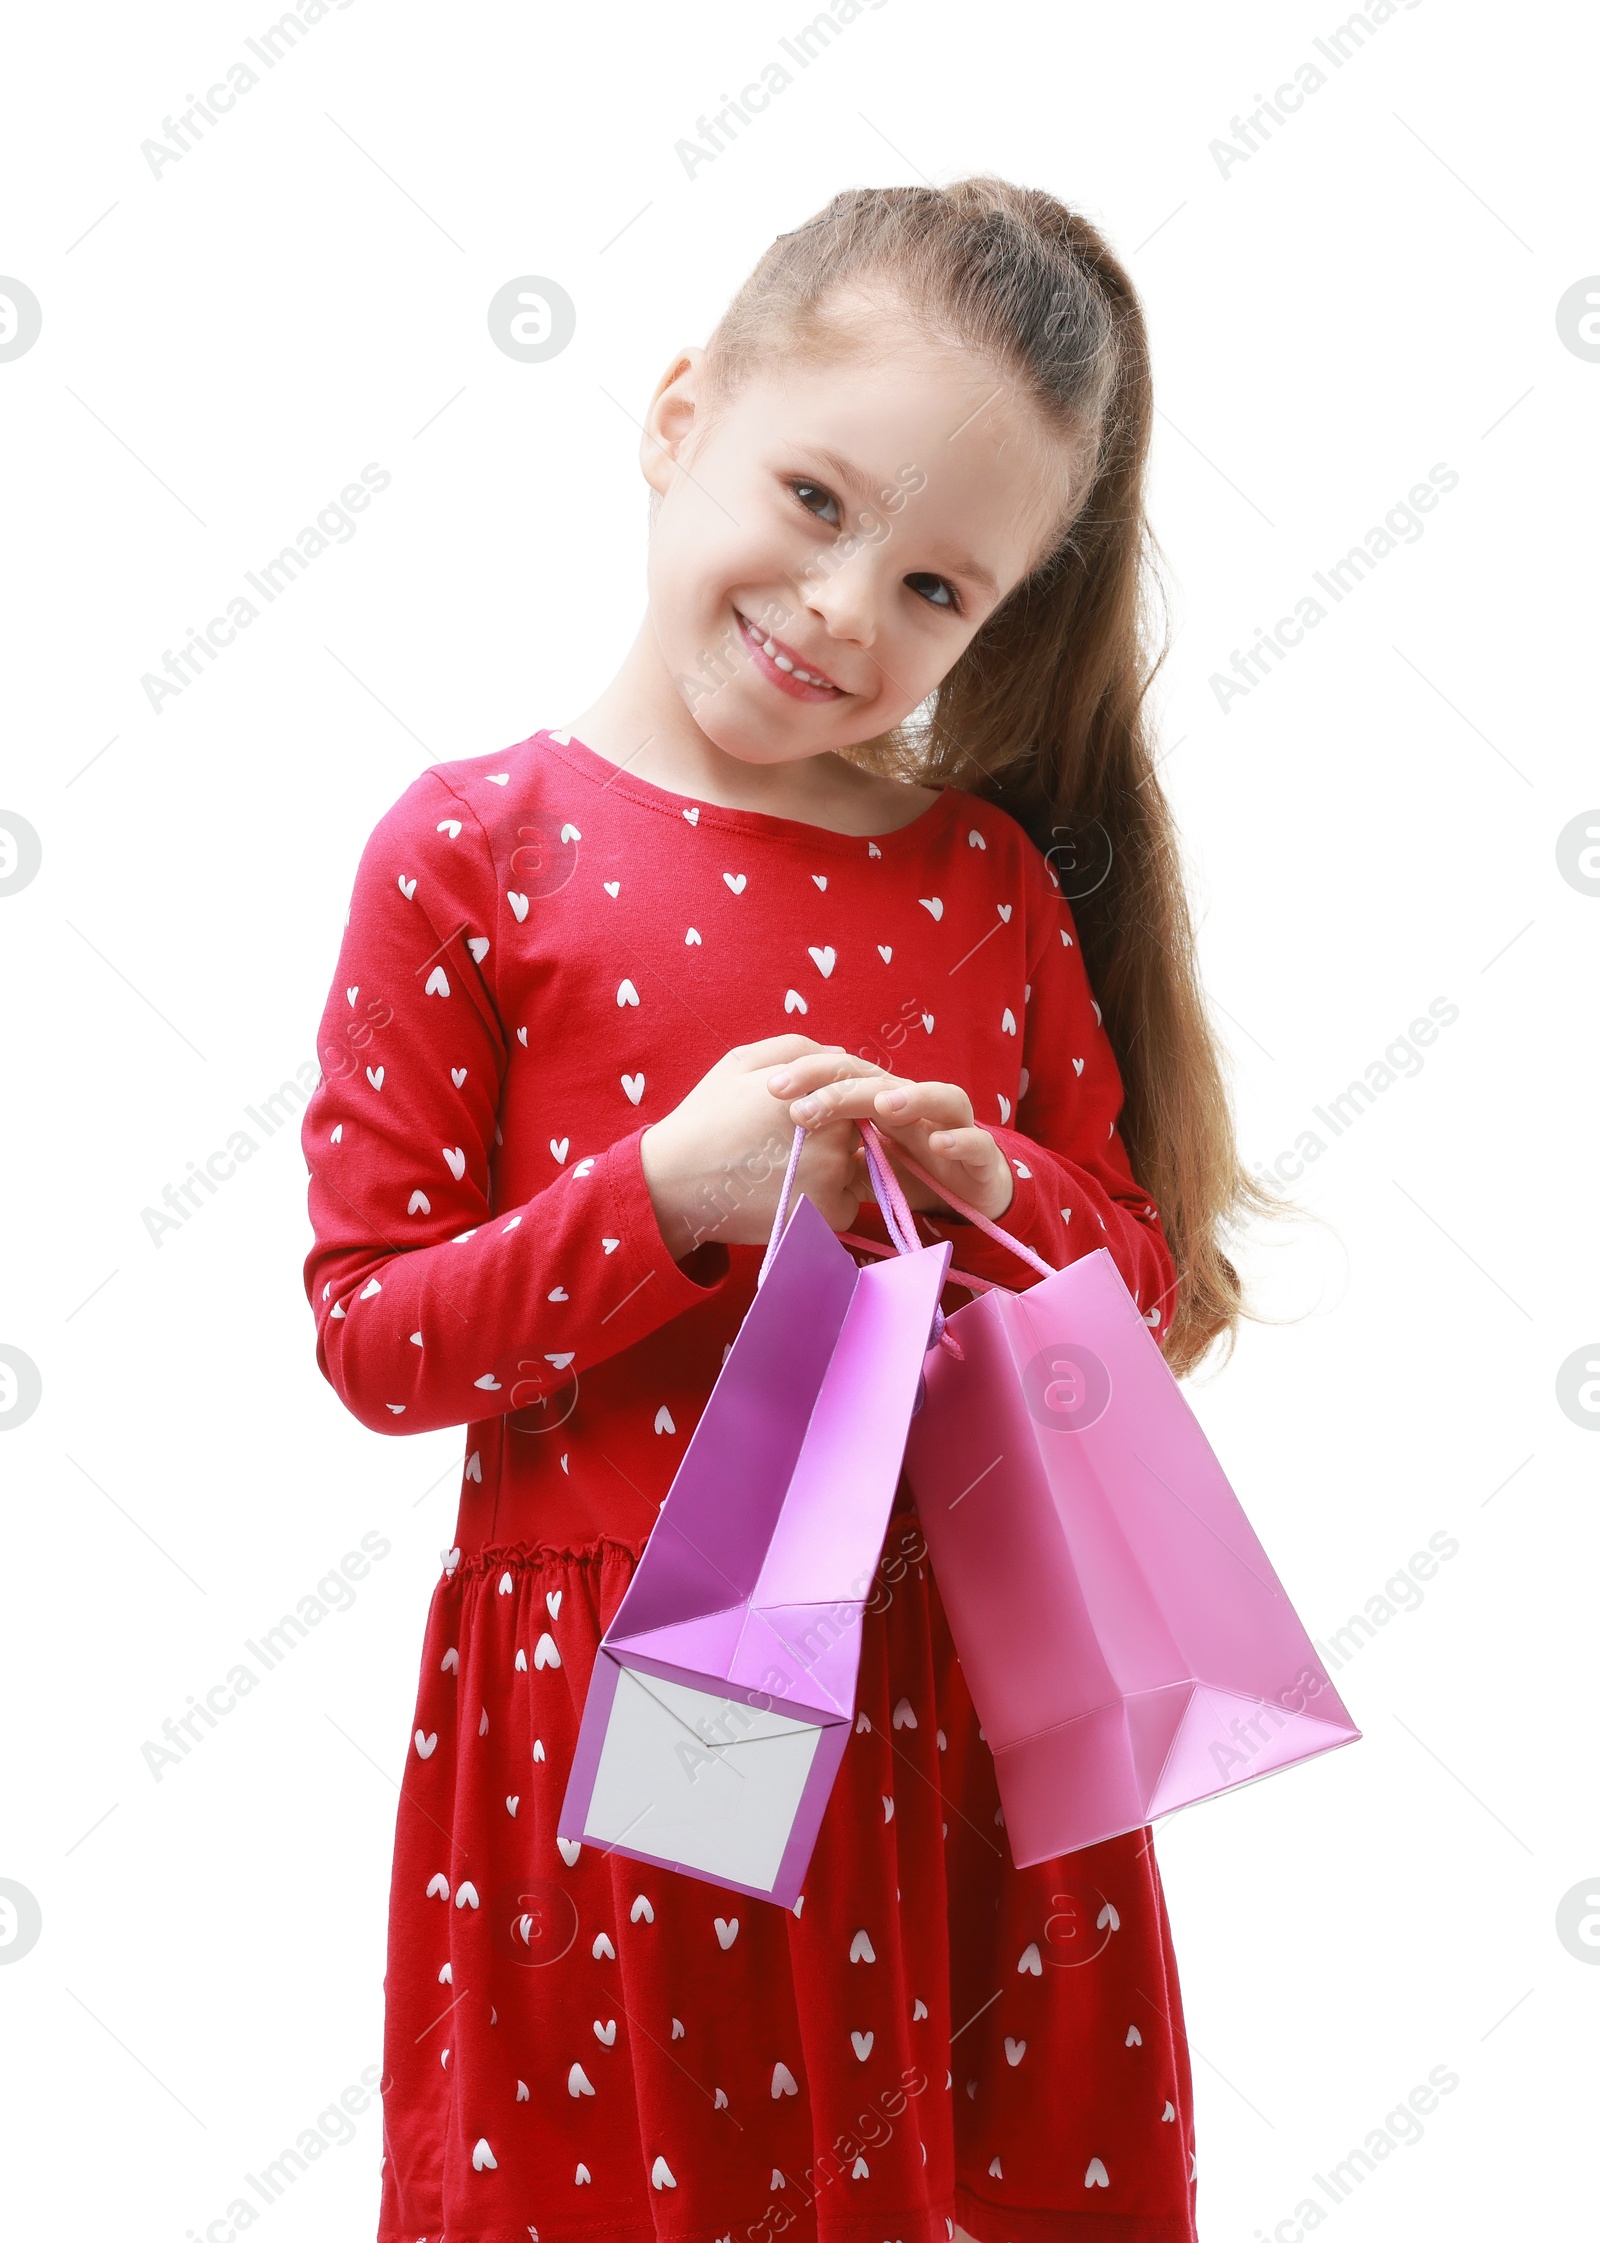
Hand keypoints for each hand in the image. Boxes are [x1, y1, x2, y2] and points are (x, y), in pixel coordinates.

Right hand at [640, 1036, 876, 1256]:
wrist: (675, 1180)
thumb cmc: (707, 1117)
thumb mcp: (742, 1063)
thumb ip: (797, 1049)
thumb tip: (841, 1054)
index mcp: (819, 1090)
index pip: (849, 1095)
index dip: (823, 1107)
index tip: (791, 1121)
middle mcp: (834, 1131)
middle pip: (854, 1132)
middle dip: (830, 1138)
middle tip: (784, 1148)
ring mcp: (834, 1175)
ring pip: (852, 1169)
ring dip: (830, 1171)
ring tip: (781, 1172)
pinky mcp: (828, 1214)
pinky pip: (846, 1205)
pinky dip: (825, 1205)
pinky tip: (788, 1196)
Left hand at [763, 1053, 1015, 1223]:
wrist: (972, 1192)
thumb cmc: (912, 1171)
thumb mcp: (863, 1167)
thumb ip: (833, 1155)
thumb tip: (781, 1150)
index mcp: (884, 1102)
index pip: (846, 1078)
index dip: (811, 1078)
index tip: (772, 1089)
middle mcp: (919, 1105)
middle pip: (882, 1083)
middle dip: (842, 1089)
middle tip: (802, 1108)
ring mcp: (953, 1125)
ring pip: (939, 1097)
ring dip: (911, 1098)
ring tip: (882, 1106)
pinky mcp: (982, 1155)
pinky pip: (976, 1141)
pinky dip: (959, 1139)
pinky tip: (938, 1143)